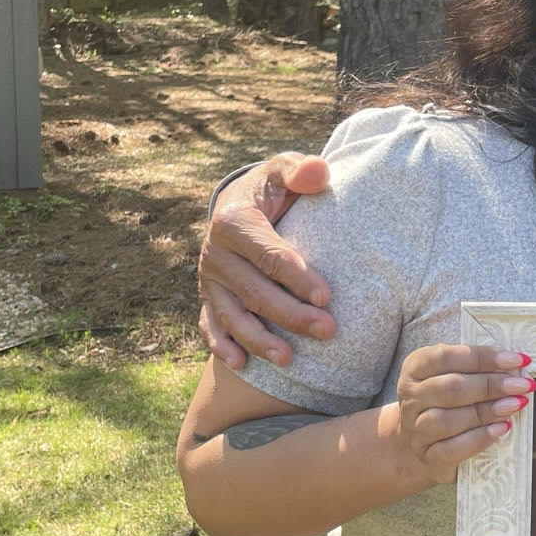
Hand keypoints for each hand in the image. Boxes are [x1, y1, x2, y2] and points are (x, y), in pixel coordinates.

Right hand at [197, 153, 335, 367]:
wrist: (240, 203)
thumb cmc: (272, 189)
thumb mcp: (283, 171)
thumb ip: (301, 171)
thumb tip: (319, 172)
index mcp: (234, 221)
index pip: (269, 255)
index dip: (297, 277)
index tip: (327, 297)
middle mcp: (215, 253)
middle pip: (255, 291)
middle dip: (291, 315)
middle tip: (327, 331)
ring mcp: (210, 280)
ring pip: (232, 315)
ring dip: (258, 340)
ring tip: (288, 360)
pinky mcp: (207, 298)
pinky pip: (210, 326)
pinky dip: (222, 346)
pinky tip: (242, 364)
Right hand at [386, 344, 534, 486]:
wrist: (422, 445)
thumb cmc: (446, 403)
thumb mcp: (454, 376)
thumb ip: (479, 370)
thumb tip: (518, 368)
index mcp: (415, 368)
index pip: (446, 357)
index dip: (483, 357)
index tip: (517, 360)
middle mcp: (411, 397)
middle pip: (450, 388)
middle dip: (491, 385)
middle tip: (522, 384)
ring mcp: (416, 429)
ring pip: (448, 420)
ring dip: (487, 411)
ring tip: (515, 405)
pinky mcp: (428, 456)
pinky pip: (453, 448)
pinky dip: (481, 438)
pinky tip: (502, 428)